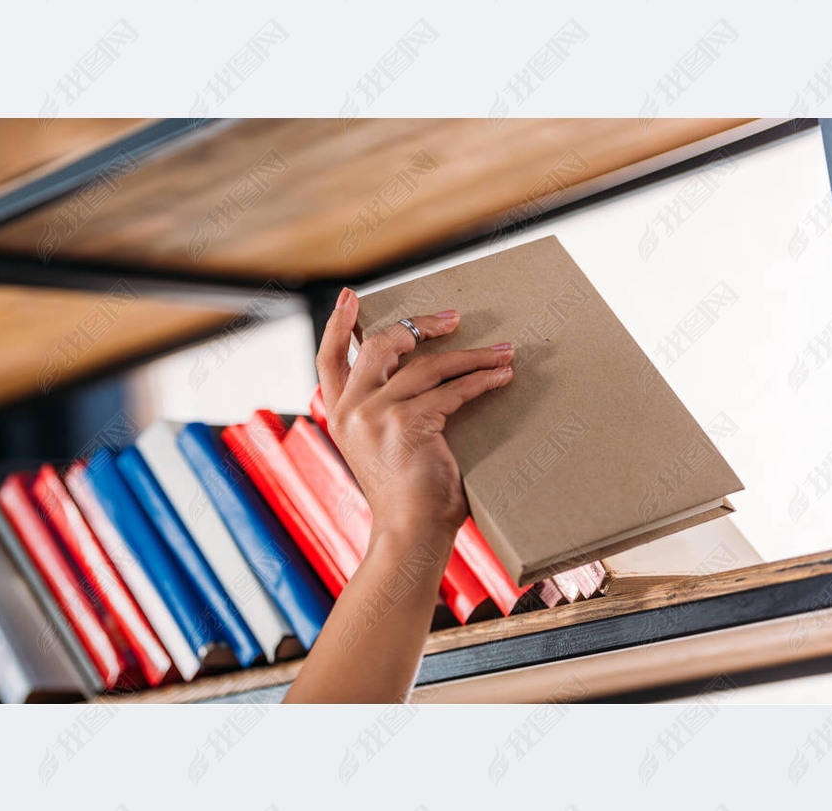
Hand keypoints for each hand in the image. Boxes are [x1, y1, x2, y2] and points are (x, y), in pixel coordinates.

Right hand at [315, 287, 514, 545]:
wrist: (408, 535)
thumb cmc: (405, 495)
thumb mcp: (378, 446)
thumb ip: (382, 412)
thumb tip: (414, 373)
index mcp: (339, 414)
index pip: (329, 358)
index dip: (339, 323)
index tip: (350, 296)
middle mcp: (350, 410)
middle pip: (381, 344)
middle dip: (420, 325)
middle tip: (452, 318)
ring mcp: (375, 414)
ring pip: (427, 365)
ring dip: (471, 355)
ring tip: (502, 352)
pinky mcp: (406, 423)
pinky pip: (451, 390)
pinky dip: (481, 380)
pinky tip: (500, 377)